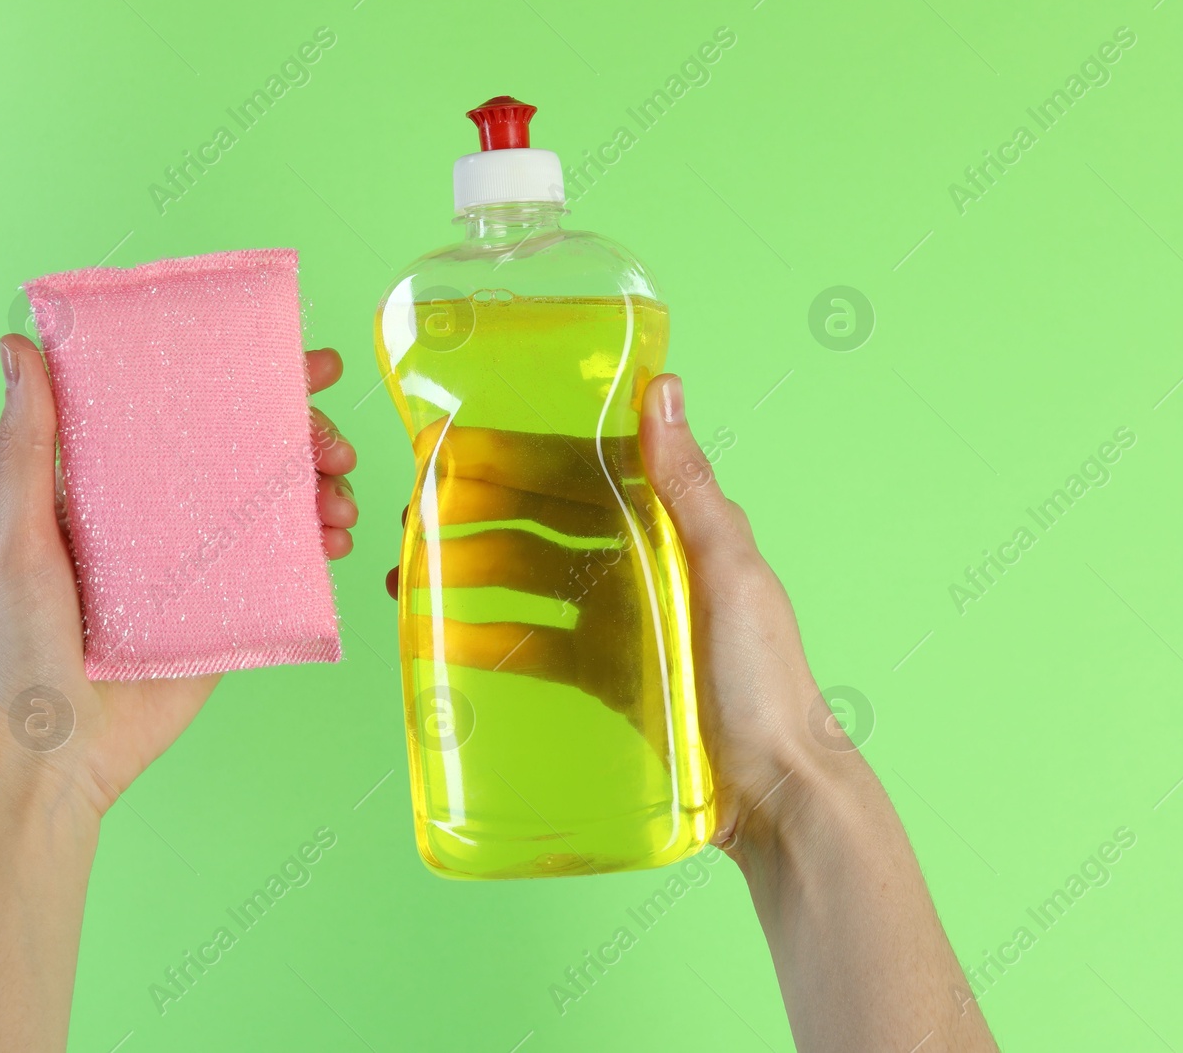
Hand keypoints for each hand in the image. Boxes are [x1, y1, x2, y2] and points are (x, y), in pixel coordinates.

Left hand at [0, 336, 358, 815]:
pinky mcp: (233, 607)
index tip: (299, 360)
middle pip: (248, 448)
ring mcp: (203, 559)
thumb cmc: (22, 639)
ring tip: (340, 502)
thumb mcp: (18, 534)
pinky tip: (337, 540)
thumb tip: (18, 346)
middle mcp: (164, 510)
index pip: (184, 406)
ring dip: (321, 488)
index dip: (243, 374)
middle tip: (334, 445)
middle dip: (305, 435)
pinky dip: (320, 542)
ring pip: (278, 500)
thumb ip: (27, 446)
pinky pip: (288, 562)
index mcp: (112, 480)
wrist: (62, 745)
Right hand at [382, 374, 840, 850]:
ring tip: (409, 576)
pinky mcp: (607, 677)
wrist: (772, 792)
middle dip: (479, 513)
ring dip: (472, 572)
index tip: (454, 449)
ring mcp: (623, 622)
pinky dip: (490, 638)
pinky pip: (536, 646)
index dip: (520, 458)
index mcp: (675, 527)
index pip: (584, 474)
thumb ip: (689, 488)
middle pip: (546, 526)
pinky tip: (441, 638)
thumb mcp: (729, 571)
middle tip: (413, 514)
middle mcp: (647, 565)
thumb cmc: (764, 677)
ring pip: (532, 582)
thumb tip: (663, 390)